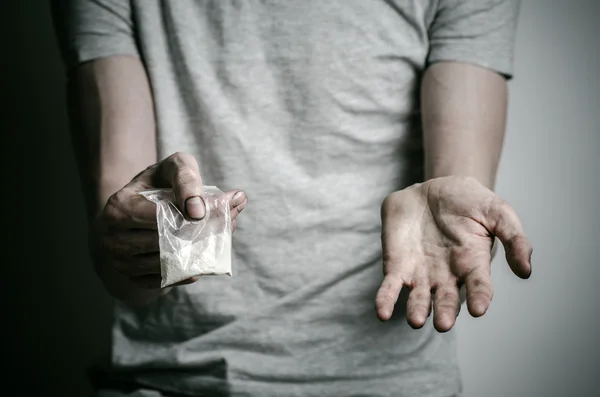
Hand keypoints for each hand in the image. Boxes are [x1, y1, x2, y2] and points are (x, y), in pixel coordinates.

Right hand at [90, 152, 247, 293]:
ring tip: (220, 236)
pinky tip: (203, 256)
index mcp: (119, 208)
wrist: (130, 216)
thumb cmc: (155, 187)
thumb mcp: (169, 169)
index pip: (159, 215)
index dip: (188, 213)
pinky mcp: (134, 280)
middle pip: (166, 242)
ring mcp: (122, 264)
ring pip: (169, 263)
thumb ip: (188, 178)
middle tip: (229, 222)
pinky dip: (190, 269)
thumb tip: (221, 204)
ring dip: (200, 252)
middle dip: (202, 232)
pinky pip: (169, 279)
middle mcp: (114, 239)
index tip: (214, 208)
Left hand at [375, 176, 531, 331]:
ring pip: (418, 298)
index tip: (479, 308)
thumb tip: (526, 270)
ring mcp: (420, 273)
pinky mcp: (396, 265)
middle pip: (447, 300)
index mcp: (473, 264)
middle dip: (445, 312)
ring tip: (415, 320)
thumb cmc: (470, 201)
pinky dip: (385, 300)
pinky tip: (381, 312)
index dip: (479, 297)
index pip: (479, 286)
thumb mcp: (498, 211)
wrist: (434, 188)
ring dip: (416, 310)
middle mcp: (447, 275)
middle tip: (443, 323)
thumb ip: (514, 238)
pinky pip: (390, 286)